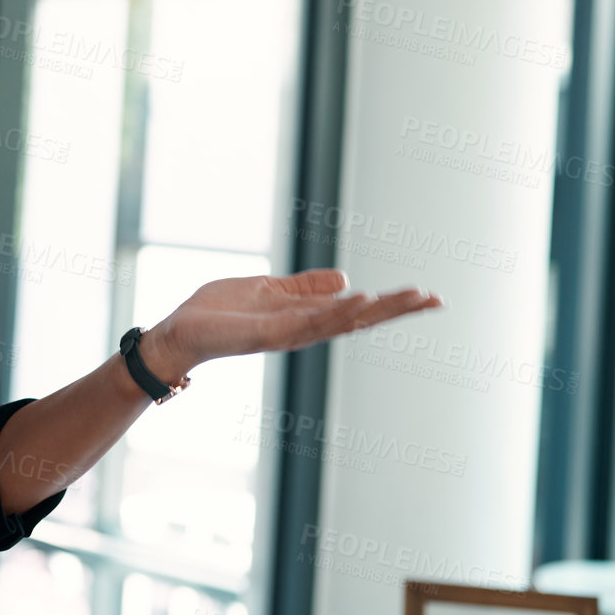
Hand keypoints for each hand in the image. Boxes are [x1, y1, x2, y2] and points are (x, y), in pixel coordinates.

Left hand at [138, 268, 442, 381]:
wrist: (178, 333)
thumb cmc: (217, 313)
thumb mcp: (267, 289)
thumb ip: (304, 287)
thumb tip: (346, 279)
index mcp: (305, 317)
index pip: (357, 311)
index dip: (391, 304)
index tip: (427, 296)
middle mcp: (303, 330)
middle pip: (359, 320)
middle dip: (397, 310)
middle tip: (436, 300)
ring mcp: (288, 334)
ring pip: (342, 321)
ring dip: (376, 310)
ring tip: (409, 297)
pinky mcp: (267, 334)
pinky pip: (308, 322)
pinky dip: (336, 312)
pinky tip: (360, 300)